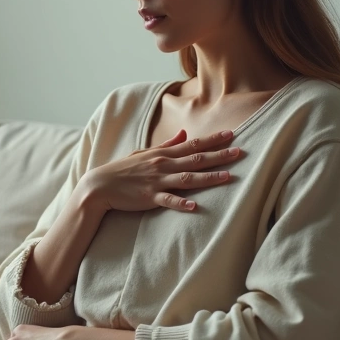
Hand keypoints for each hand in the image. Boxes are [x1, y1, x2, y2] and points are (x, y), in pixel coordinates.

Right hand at [81, 129, 243, 212]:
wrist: (100, 185)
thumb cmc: (123, 170)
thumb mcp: (144, 153)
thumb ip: (166, 145)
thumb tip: (184, 134)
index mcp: (162, 154)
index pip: (192, 145)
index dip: (212, 140)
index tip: (231, 135)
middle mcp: (163, 166)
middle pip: (195, 159)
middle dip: (218, 156)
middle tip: (239, 152)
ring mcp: (157, 182)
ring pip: (187, 179)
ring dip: (208, 177)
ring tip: (227, 177)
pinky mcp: (149, 197)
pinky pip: (168, 200)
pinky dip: (181, 203)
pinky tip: (195, 205)